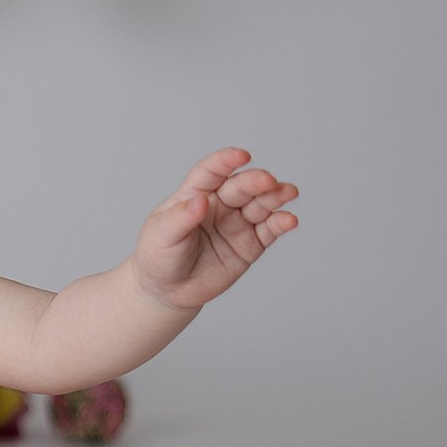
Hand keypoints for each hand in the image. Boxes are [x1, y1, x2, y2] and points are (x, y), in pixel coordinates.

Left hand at [131, 147, 298, 311]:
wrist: (167, 291)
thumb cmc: (157, 256)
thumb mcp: (161, 236)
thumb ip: (181, 218)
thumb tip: (201, 199)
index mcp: (194, 195)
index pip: (211, 172)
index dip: (225, 161)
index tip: (241, 155)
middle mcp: (219, 205)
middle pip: (241, 187)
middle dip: (256, 181)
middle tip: (268, 181)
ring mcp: (237, 224)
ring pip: (260, 205)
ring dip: (275, 197)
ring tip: (288, 192)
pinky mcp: (251, 245)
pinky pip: (269, 231)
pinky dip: (281, 223)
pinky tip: (288, 220)